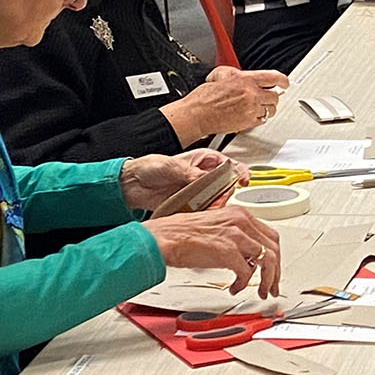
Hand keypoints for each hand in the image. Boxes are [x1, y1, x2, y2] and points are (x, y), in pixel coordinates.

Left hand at [120, 150, 247, 210]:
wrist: (130, 185)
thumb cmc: (149, 167)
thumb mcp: (171, 166)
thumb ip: (190, 173)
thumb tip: (205, 179)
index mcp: (204, 160)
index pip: (230, 164)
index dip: (240, 171)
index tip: (243, 180)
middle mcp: (204, 176)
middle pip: (226, 185)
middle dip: (226, 192)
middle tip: (220, 197)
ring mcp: (198, 191)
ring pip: (217, 199)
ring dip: (216, 204)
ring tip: (209, 206)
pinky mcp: (190, 205)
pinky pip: (204, 211)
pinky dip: (205, 214)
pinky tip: (201, 214)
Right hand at [144, 205, 281, 297]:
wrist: (161, 238)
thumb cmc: (180, 235)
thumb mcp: (216, 230)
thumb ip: (236, 239)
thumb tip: (248, 258)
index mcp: (240, 214)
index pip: (269, 236)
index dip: (275, 257)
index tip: (273, 271)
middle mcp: (241, 221)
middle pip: (274, 247)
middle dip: (275, 271)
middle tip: (271, 286)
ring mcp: (235, 234)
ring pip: (267, 259)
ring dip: (266, 280)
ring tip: (260, 291)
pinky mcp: (227, 250)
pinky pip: (247, 271)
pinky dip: (244, 283)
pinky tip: (235, 288)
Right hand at [165, 68, 289, 140]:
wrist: (197, 114)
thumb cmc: (204, 97)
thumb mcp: (220, 74)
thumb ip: (237, 73)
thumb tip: (244, 75)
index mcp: (245, 79)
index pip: (274, 77)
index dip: (283, 81)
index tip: (285, 83)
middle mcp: (251, 94)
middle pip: (275, 96)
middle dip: (272, 97)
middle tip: (267, 98)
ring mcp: (251, 109)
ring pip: (270, 110)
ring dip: (266, 109)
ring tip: (256, 108)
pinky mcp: (248, 122)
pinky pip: (261, 120)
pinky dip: (258, 119)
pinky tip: (249, 115)